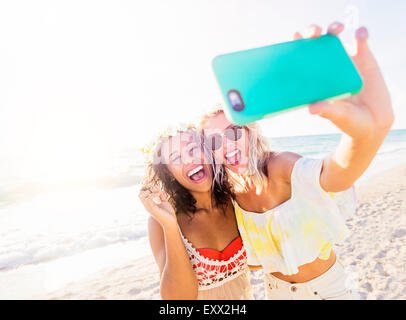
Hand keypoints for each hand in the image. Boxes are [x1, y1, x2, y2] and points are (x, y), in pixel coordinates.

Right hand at [138, 181, 176, 226]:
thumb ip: (160, 194)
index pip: (142, 193)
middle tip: (152, 185)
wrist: (171, 222)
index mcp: (149, 203)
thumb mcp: (164, 201)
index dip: (143, 185)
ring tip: (157, 192)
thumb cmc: (168, 213)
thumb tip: (155, 186)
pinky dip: (153, 194)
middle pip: (139, 193)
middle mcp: (147, 205)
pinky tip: (159, 195)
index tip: (147, 180)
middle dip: (145, 187)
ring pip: (141, 195)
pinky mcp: (152, 209)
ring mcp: (148, 207)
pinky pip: (148, 199)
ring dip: (148, 190)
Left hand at [294, 22, 393, 138]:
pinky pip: (361, 42)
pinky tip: (360, 34)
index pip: (301, 58)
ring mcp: (345, 62)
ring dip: (334, 28)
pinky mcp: (364, 60)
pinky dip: (361, 34)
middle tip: (314, 32)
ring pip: (337, 38)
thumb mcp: (336, 115)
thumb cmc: (347, 121)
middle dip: (313, 32)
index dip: (296, 45)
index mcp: (314, 78)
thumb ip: (326, 110)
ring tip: (336, 29)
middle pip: (316, 43)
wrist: (372, 123)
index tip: (295, 36)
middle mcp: (327, 67)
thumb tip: (311, 109)